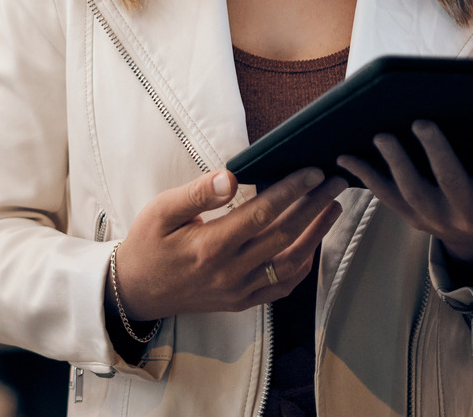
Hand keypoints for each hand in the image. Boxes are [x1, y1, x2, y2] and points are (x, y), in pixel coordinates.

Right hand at [112, 167, 346, 321]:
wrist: (136, 290)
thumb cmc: (148, 244)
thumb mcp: (160, 211)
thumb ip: (197, 194)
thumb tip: (228, 177)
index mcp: (211, 246)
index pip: (262, 214)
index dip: (291, 191)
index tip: (312, 172)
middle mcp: (230, 271)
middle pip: (285, 236)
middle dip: (314, 206)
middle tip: (335, 182)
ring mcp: (239, 290)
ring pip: (290, 262)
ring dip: (316, 234)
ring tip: (332, 207)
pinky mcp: (242, 300)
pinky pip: (281, 286)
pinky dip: (303, 265)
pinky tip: (312, 244)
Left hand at [337, 113, 472, 262]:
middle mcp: (467, 211)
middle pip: (451, 181)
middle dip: (436, 151)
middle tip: (421, 121)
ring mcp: (435, 217)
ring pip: (413, 190)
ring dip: (395, 163)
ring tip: (381, 135)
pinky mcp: (410, 217)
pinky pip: (385, 196)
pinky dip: (364, 176)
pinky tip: (345, 155)